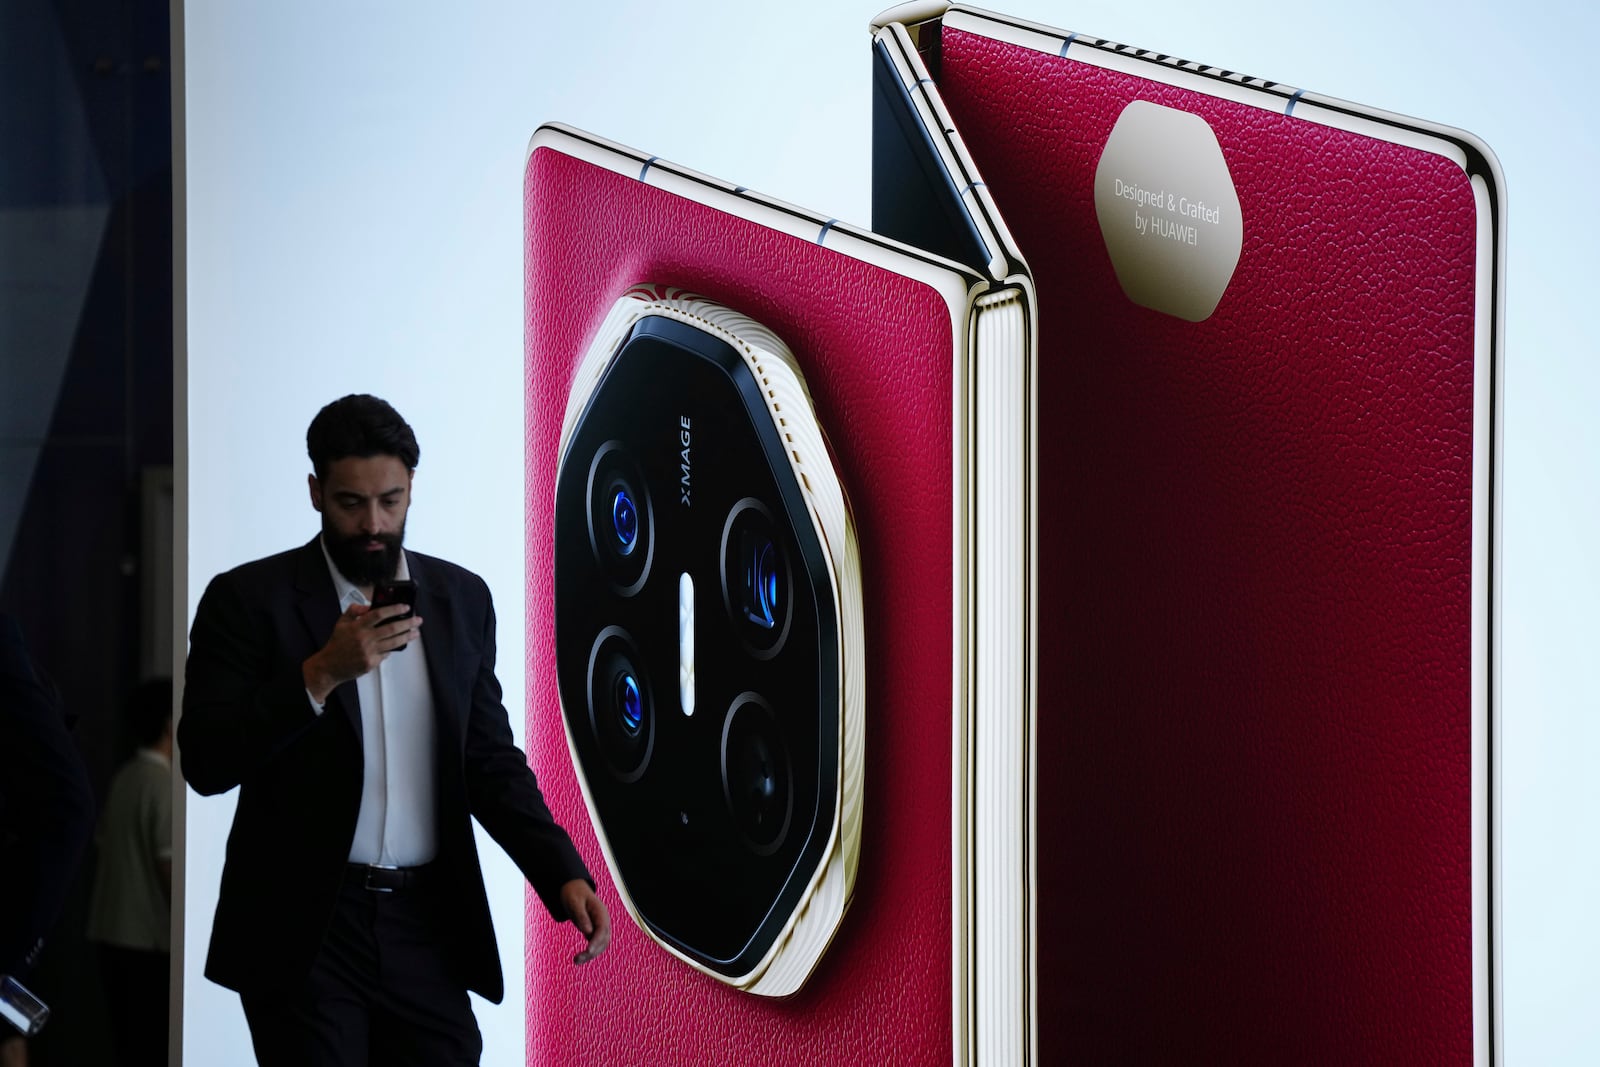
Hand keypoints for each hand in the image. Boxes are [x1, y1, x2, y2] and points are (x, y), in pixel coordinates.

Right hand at [302, 602, 421, 702]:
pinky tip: (397, 644)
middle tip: (417, 620)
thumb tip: (369, 605)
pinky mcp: (372, 663)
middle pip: (392, 628)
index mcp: (357, 626)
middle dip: (408, 623)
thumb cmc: (337, 643)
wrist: (330, 666)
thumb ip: (355, 610)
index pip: (379, 614)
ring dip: (407, 636)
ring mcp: (369, 652)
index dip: (394, 609)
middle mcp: (364, 639)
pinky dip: (392, 648)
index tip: (405, 607)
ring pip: (394, 642)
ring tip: (415, 632)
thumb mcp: (342, 622)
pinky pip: (386, 653)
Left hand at [560, 878, 610, 964]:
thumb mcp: (574, 903)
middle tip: (576, 960)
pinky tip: (580, 958)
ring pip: (601, 945)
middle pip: (603, 940)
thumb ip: (581, 916)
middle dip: (592, 951)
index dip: (596, 941)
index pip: (602, 929)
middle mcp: (603, 920)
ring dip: (591, 954)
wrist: (574, 889)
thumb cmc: (574, 894)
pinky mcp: (594, 931)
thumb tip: (587, 932)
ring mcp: (600, 926)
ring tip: (576, 961)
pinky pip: (595, 944)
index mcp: (600, 912)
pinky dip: (589, 952)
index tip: (588, 950)